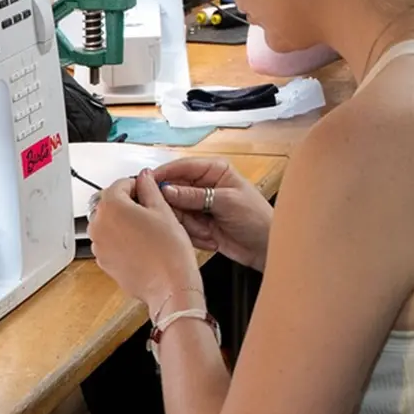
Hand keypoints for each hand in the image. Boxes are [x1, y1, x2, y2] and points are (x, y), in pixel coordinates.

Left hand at [87, 172, 199, 319]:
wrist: (169, 287)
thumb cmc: (169, 252)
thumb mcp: (163, 210)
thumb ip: (150, 188)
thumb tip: (144, 177)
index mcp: (110, 207)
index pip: (120, 184)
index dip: (138, 185)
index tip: (148, 190)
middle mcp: (98, 225)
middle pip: (110, 204)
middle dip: (128, 203)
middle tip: (151, 210)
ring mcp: (98, 246)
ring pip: (109, 224)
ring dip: (124, 222)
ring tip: (148, 230)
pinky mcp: (104, 262)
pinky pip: (110, 243)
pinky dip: (122, 240)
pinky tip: (142, 245)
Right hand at [149, 158, 273, 269]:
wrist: (266, 247)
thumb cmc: (257, 218)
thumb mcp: (227, 202)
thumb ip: (195, 196)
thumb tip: (167, 189)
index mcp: (215, 171)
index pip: (182, 167)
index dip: (164, 174)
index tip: (147, 182)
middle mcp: (205, 185)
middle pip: (173, 190)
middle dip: (178, 207)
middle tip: (186, 217)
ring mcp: (200, 205)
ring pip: (176, 211)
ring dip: (190, 224)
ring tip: (208, 231)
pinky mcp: (198, 223)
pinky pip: (182, 227)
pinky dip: (194, 235)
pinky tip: (211, 238)